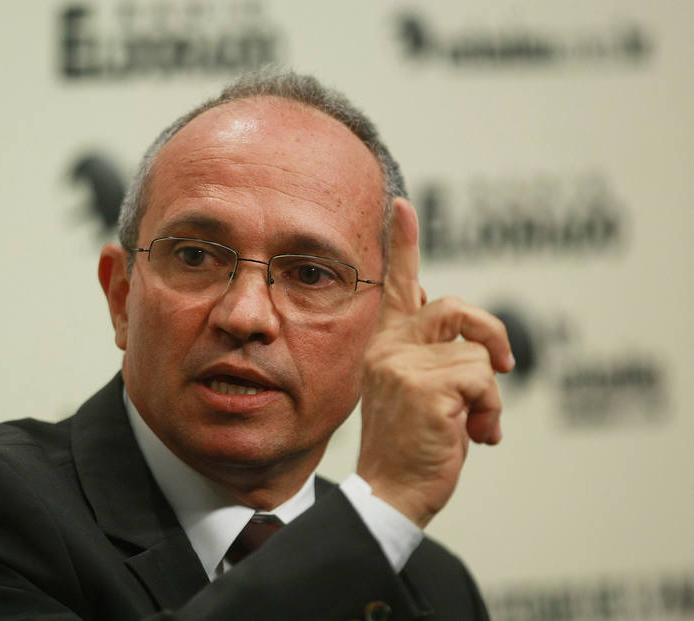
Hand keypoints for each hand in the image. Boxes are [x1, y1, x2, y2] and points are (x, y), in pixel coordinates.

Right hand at [357, 199, 514, 527]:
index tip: (404, 205)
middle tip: (506, 367)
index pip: (396, 285)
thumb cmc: (410, 445)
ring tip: (474, 425)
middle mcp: (390, 347)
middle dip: (492, 336)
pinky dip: (491, 411)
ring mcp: (403, 364)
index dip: (403, 243)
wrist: (391, 491)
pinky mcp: (425, 385)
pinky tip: (474, 436)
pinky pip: (485, 379)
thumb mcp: (414, 391)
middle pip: (455, 307)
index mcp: (386, 345)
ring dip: (490, 395)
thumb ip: (428, 355)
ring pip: (478, 353)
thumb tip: (459, 328)